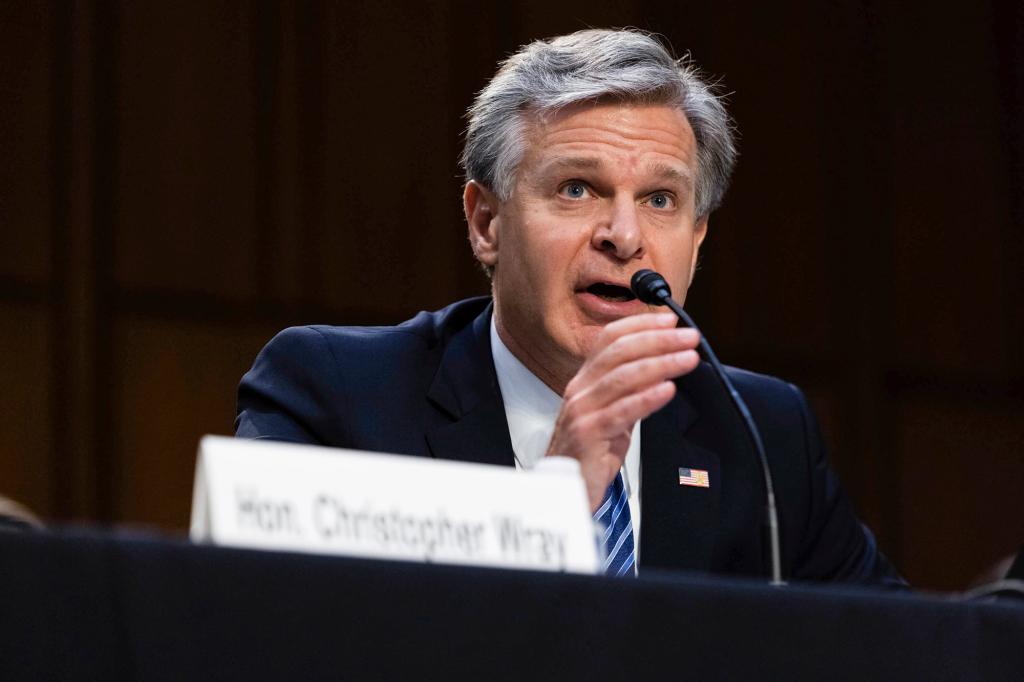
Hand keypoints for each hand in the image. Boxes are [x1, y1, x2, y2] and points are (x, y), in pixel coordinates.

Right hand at [545, 312, 700, 511]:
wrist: (565, 489)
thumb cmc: (590, 453)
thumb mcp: (612, 414)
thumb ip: (630, 392)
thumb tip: (662, 370)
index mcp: (585, 380)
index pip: (608, 339)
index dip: (640, 325)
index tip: (670, 320)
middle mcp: (580, 389)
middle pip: (619, 352)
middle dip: (658, 340)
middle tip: (689, 336)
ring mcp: (581, 410)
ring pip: (622, 377)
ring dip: (661, 364)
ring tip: (688, 359)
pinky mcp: (588, 434)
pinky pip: (621, 411)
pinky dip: (647, 397)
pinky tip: (668, 389)